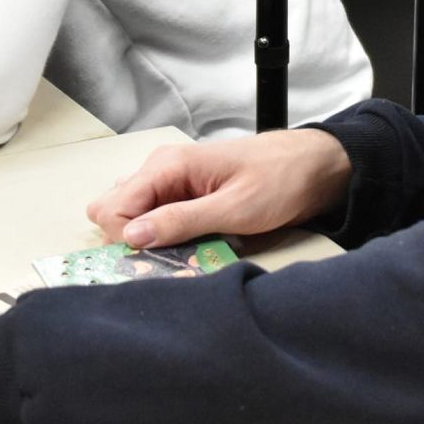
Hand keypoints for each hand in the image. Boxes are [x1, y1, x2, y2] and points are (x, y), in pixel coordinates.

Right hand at [88, 129, 352, 247]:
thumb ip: (182, 221)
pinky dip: (160, 236)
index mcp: (168, 166)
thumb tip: (132, 237)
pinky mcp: (182, 195)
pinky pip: (153, 217)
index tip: (155, 258)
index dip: (126, 240)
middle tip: (164, 258)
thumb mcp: (234, 208)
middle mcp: (160, 169)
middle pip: (112, 211)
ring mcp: (170, 181)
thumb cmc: (279, 180)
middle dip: (128, 241)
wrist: (312, 167)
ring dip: (144, 240)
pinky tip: (184, 247)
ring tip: (177, 255)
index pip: (113, 208)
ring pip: (130, 216)